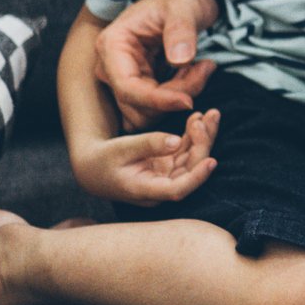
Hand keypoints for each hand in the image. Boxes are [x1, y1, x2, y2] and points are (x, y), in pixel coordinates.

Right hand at [71, 109, 220, 204]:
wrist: (93, 166)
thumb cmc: (103, 160)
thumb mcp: (121, 149)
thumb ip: (149, 145)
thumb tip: (176, 141)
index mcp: (147, 189)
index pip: (177, 190)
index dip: (197, 178)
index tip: (212, 161)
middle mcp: (161, 185)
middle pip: (191, 168)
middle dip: (204, 142)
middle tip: (210, 116)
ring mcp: (167, 175)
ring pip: (192, 157)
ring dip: (204, 136)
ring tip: (211, 114)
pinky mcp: (168, 164)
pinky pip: (186, 149)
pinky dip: (193, 134)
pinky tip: (199, 117)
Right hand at [95, 0, 219, 129]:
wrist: (184, 4)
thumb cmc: (181, 1)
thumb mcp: (185, 7)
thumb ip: (181, 29)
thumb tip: (180, 59)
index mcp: (112, 45)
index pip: (127, 87)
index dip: (157, 100)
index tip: (188, 101)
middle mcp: (110, 67)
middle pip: (137, 104)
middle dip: (175, 94)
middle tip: (206, 68)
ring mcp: (122, 79)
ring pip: (147, 110)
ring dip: (178, 95)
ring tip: (201, 67)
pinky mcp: (137, 87)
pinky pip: (156, 106)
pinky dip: (178, 96)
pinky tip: (193, 73)